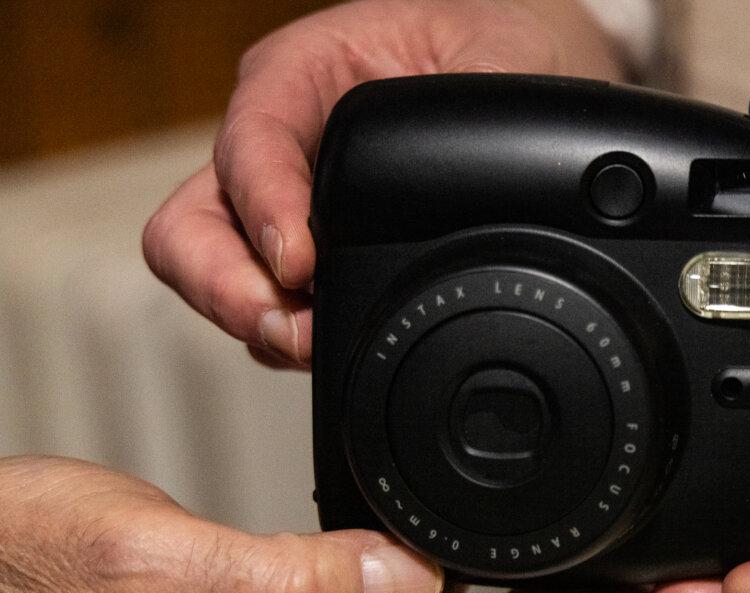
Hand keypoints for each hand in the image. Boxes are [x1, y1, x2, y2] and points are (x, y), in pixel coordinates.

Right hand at [143, 0, 624, 367]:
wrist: (513, 69)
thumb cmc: (489, 44)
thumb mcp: (495, 56)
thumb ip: (480, 113)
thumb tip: (488, 187)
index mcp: (301, 75)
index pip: (250, 143)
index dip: (264, 211)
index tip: (300, 266)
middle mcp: (274, 143)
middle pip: (191, 226)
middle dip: (231, 290)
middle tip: (295, 332)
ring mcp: (274, 205)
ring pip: (207, 273)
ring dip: (252, 319)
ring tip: (312, 345)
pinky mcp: (298, 258)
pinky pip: (259, 306)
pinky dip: (280, 335)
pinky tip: (329, 343)